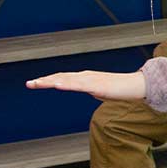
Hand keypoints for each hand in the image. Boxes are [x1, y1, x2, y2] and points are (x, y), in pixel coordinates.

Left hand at [27, 70, 146, 101]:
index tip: (35, 83)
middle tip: (29, 84)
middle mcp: (85, 76)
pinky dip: (66, 84)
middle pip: (60, 77)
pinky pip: (78, 85)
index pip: (62, 77)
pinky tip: (56, 85)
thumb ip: (93, 89)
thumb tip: (91, 91)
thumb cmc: (122, 89)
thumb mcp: (102, 91)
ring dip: (50, 81)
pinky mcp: (96, 85)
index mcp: (85, 77)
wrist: (137, 86)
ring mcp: (90, 80)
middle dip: (44, 80)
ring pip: (66, 79)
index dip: (48, 79)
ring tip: (37, 83)